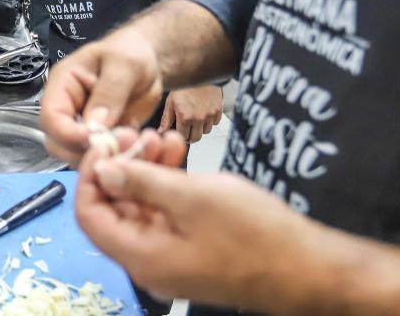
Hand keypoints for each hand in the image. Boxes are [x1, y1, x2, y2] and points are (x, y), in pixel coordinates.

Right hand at [39, 25, 163, 164]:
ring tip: (129, 147)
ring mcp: (81, 128)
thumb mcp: (125, 64)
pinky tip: (132, 149)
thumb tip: (95, 125)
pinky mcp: (98, 141)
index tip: (94, 141)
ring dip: (100, 158)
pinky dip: (113, 160)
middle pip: (57, 143)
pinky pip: (98, 158)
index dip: (67, 134)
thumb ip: (110, 92)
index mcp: (63, 84)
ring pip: (76, 156)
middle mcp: (66, 109)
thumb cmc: (131, 53)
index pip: (51, 116)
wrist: (148, 62)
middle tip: (116, 148)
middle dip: (82, 151)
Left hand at [75, 129, 318, 310]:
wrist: (310, 268)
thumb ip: (140, 183)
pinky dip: (166, 183)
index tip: (103, 143)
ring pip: (141, 208)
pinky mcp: (192, 250)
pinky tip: (177, 152)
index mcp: (141, 256)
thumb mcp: (192, 197)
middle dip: (120, 166)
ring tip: (161, 136)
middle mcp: (149, 263)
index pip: (89, 216)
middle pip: (114, 210)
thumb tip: (100, 171)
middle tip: (134, 132)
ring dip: (145, 170)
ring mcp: (171, 258)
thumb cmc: (255, 234)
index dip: (89, 175)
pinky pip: (165, 214)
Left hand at [159, 85, 222, 142]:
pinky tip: (203, 112)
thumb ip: (166, 119)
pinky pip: (215, 122)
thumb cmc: (183, 85)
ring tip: (195, 118)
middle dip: (190, 135)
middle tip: (186, 128)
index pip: (183, 137)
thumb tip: (161, 132)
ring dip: (200, 128)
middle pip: (196, 138)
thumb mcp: (171, 101)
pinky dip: (209, 120)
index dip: (180, 134)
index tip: (178, 130)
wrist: (199, 72)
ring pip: (206, 131)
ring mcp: (210, 115)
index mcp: (185, 117)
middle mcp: (198, 118)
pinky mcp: (218, 110)